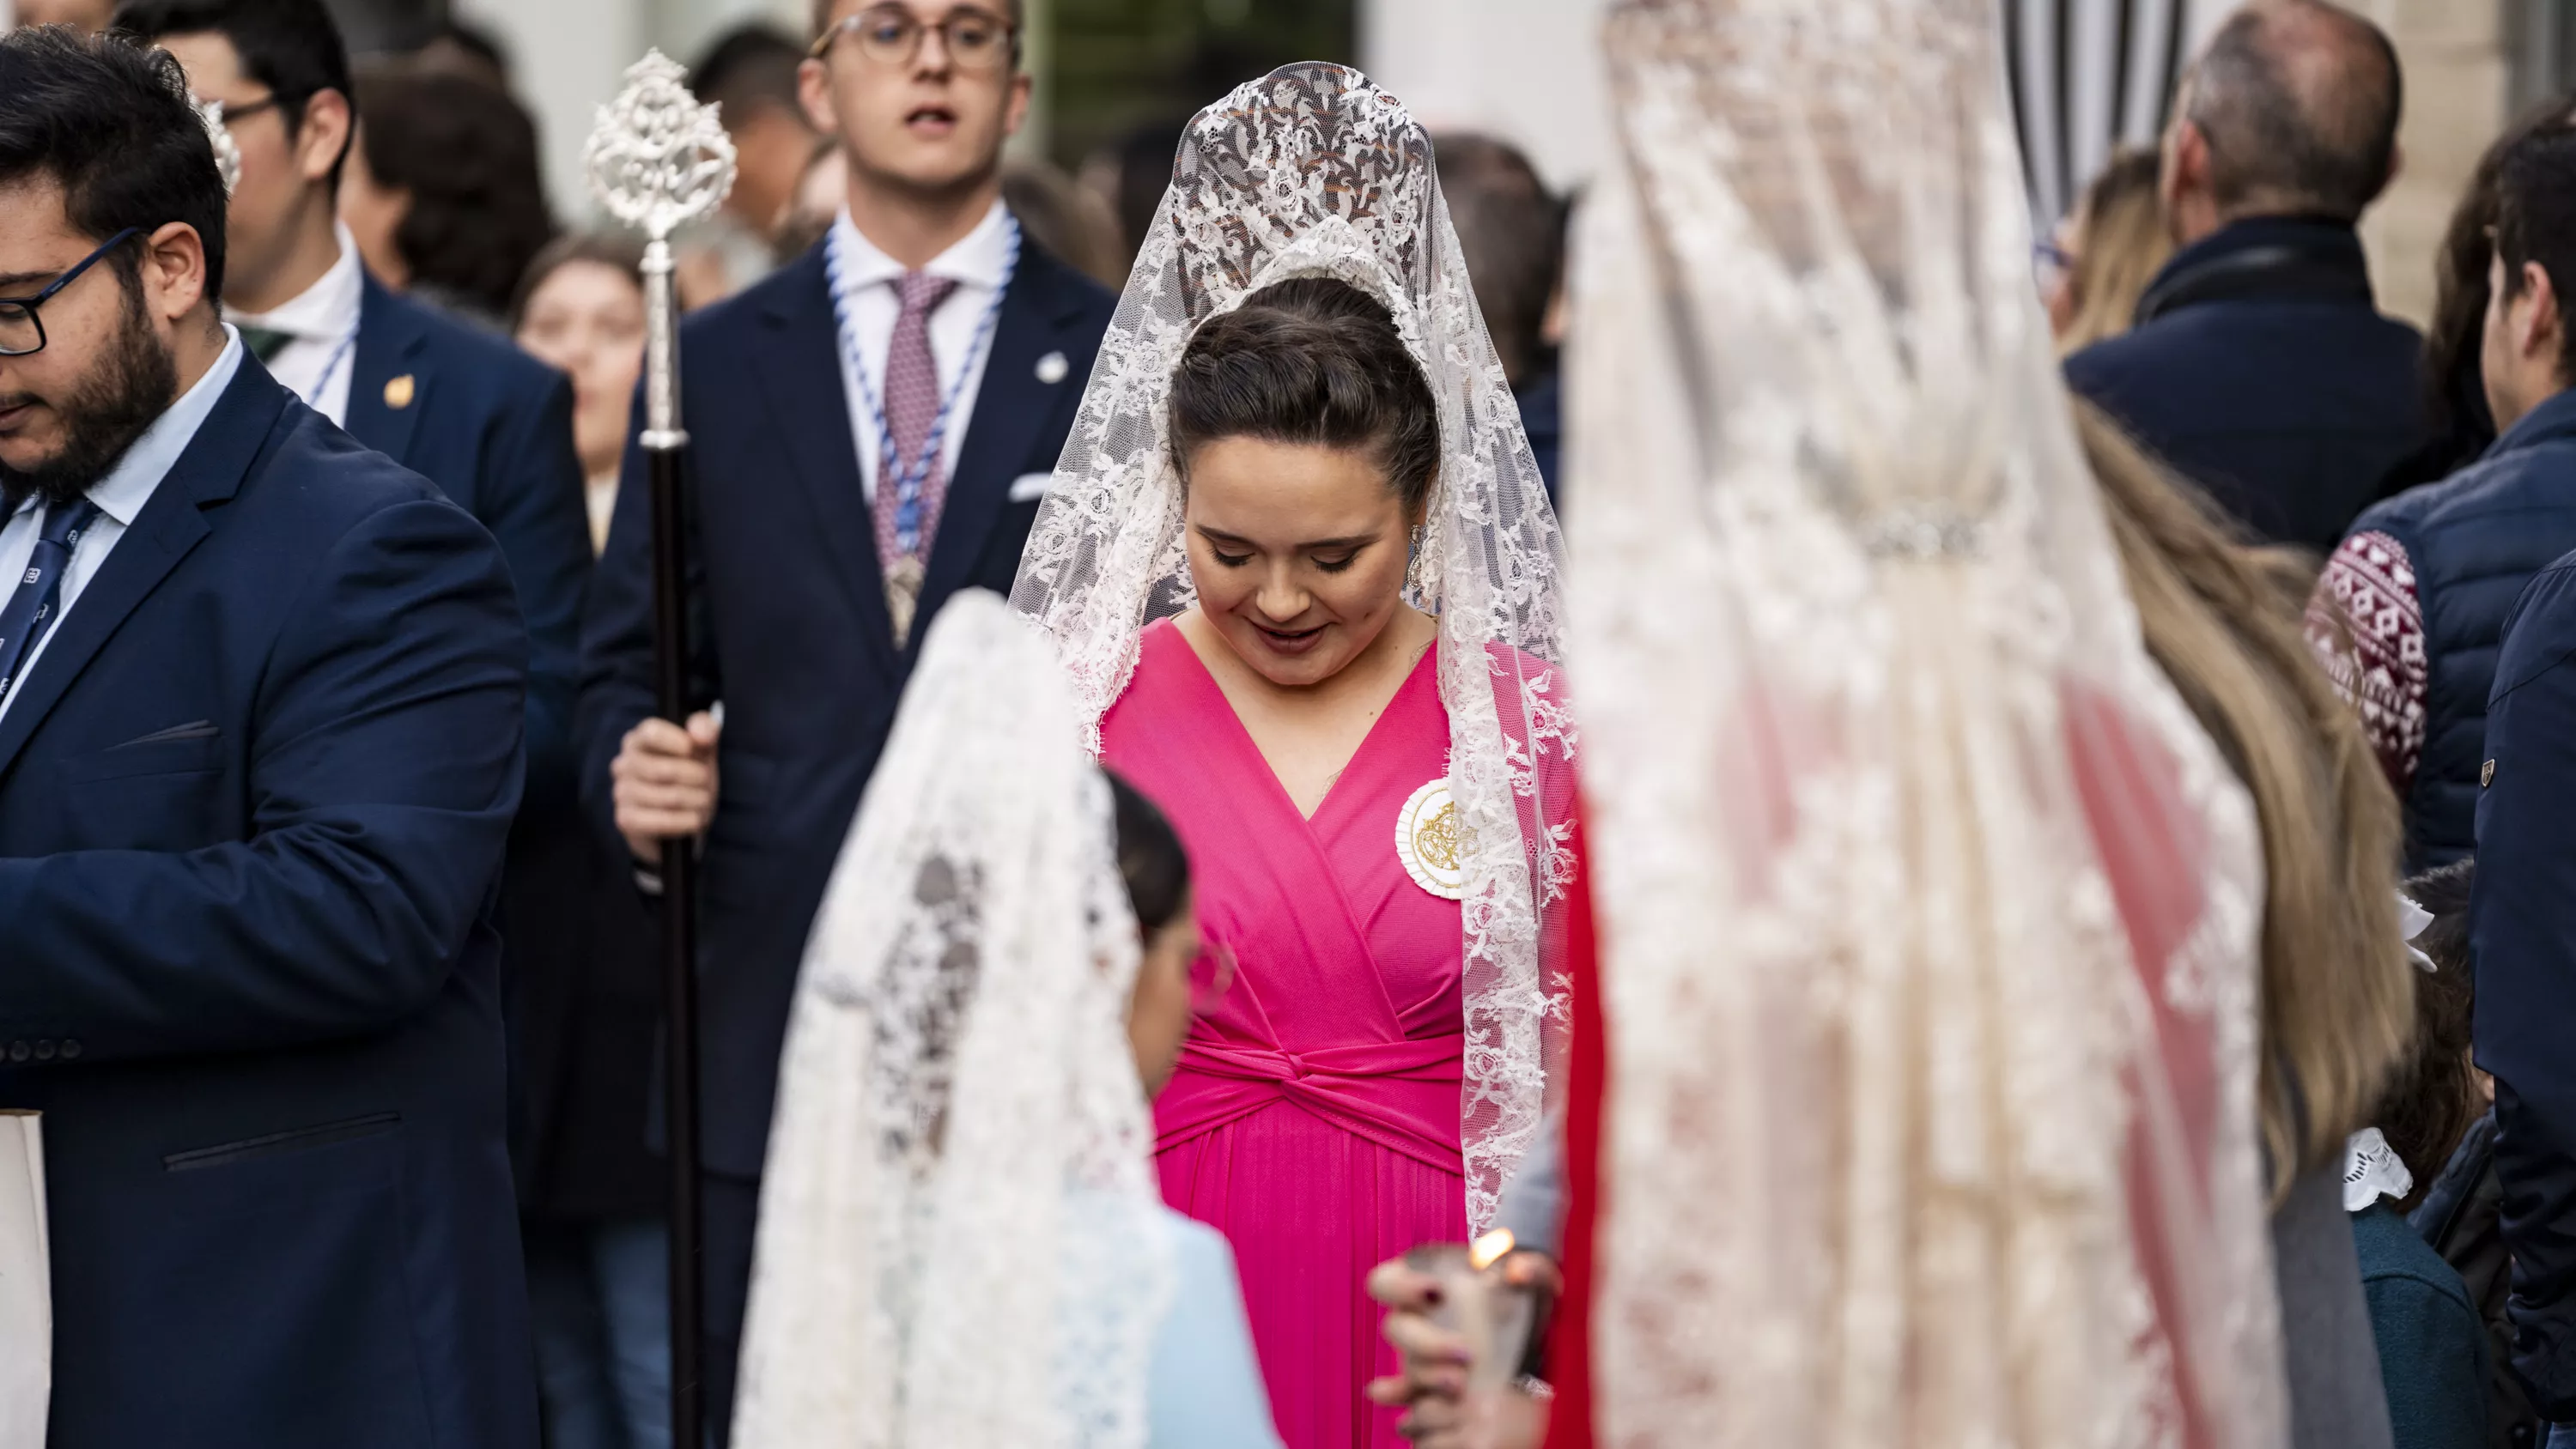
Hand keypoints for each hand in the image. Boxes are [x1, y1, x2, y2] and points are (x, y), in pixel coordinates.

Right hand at [613, 711, 720, 863]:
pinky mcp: (626, 820)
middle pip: (662, 769)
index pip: (650, 732)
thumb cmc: (690, 774)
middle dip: (694, 776)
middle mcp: (623, 764)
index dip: (675, 740)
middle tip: (706, 780)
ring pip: (666, 797)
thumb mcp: (703, 746)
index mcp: (638, 740)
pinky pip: (660, 821)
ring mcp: (621, 793)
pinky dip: (685, 821)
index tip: (694, 748)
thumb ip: (705, 728)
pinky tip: (695, 819)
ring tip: (704, 800)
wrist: (682, 814)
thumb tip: (701, 735)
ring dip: (695, 800)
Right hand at [1366, 1251, 1558, 1447]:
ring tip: (1461, 1385)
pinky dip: (1400, 1399)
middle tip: (1465, 1354)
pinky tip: (1407, 1406)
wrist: (1534, 1336)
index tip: (1434, 1291)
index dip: (1399, 1285)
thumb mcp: (1535, 1278)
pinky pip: (1403, 1394)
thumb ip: (1531, 1267)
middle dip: (1427, 1344)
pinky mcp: (1428, 1385)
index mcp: (1427, 1284)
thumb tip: (1518, 1271)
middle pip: (1397, 1329)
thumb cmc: (1524, 1298)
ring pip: (1408, 1366)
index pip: (1388, 1281)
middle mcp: (1416, 1319)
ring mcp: (1419, 1355)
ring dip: (1428, 1376)